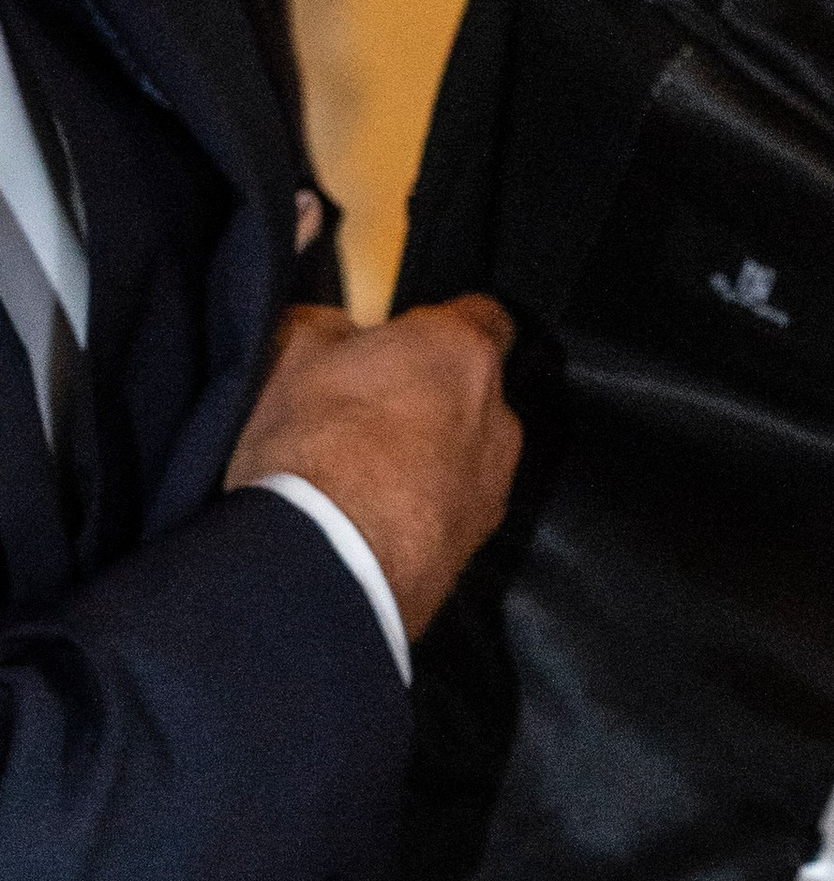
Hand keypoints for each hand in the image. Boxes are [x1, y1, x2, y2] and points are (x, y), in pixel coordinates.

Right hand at [227, 297, 522, 638]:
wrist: (326, 563)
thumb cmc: (311, 447)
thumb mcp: (290, 355)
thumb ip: (328, 329)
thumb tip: (335, 331)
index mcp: (459, 352)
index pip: (482, 316)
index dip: (440, 326)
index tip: (404, 340)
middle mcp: (496, 416)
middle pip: (471, 392)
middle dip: (428, 398)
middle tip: (363, 414)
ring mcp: (493, 486)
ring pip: (465, 455)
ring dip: (427, 458)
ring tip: (359, 476)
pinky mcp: (475, 545)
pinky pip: (451, 510)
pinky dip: (422, 509)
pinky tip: (370, 520)